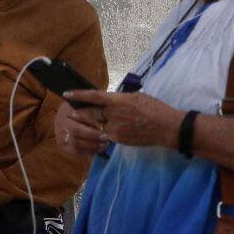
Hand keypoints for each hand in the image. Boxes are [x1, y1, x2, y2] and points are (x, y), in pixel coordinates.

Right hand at [54, 101, 108, 155]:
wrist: (75, 115)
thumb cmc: (86, 108)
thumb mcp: (89, 104)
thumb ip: (94, 109)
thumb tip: (103, 115)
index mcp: (66, 108)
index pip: (78, 115)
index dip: (91, 120)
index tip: (104, 124)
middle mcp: (60, 121)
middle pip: (75, 130)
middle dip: (92, 135)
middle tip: (106, 137)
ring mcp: (59, 134)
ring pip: (75, 143)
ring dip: (92, 145)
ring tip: (105, 144)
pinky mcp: (62, 144)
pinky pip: (75, 151)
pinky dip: (88, 151)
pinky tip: (98, 149)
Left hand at [64, 90, 182, 149]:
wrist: (167, 128)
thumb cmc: (154, 108)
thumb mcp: (136, 97)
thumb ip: (119, 99)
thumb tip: (108, 100)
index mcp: (118, 101)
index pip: (94, 96)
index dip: (79, 95)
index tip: (67, 93)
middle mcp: (114, 115)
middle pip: (90, 113)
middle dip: (79, 112)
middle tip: (70, 111)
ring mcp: (116, 129)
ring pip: (95, 126)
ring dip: (87, 124)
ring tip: (80, 122)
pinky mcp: (119, 140)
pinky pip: (104, 136)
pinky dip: (100, 133)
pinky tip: (98, 131)